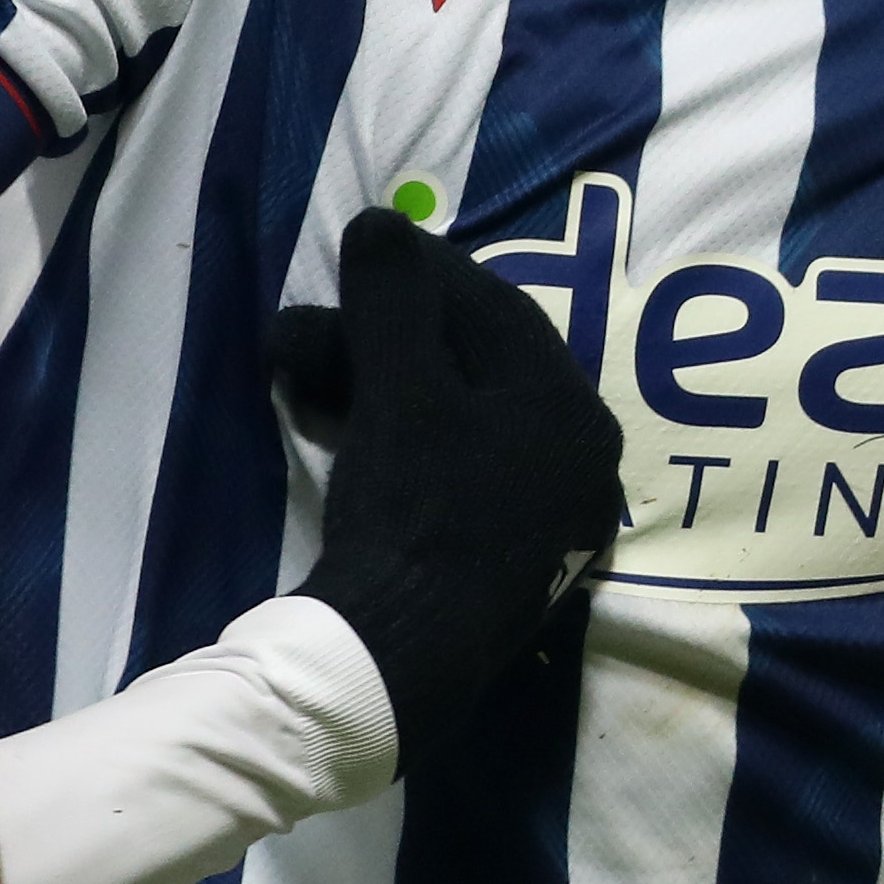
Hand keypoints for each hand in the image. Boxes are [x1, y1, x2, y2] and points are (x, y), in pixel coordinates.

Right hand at [267, 206, 627, 766]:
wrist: (396, 661)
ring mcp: (544, 519)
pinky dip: (394, 441)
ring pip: (455, 420)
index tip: (360, 254)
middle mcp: (578, 463)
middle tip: (319, 326)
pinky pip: (450, 472)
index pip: (496, 307)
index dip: (420, 271)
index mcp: (574, 412)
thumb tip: (381, 223)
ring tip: (305, 379)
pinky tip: (337, 431)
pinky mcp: (501, 563)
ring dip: (377, 386)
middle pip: (474, 365)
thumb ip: (393, 299)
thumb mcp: (399, 390)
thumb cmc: (412, 512)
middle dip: (385, 335)